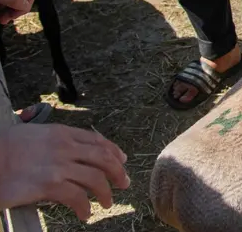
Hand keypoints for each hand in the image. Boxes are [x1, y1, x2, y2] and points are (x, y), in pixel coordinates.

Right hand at [0, 124, 128, 220]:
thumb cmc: (3, 149)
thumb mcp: (32, 134)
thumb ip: (54, 140)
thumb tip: (69, 149)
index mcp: (61, 133)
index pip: (97, 141)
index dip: (113, 151)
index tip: (122, 160)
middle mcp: (64, 147)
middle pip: (103, 158)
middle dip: (118, 172)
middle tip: (124, 184)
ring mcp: (58, 166)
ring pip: (95, 179)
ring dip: (106, 193)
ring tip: (107, 203)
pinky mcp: (48, 185)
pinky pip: (77, 197)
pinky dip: (85, 207)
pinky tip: (85, 214)